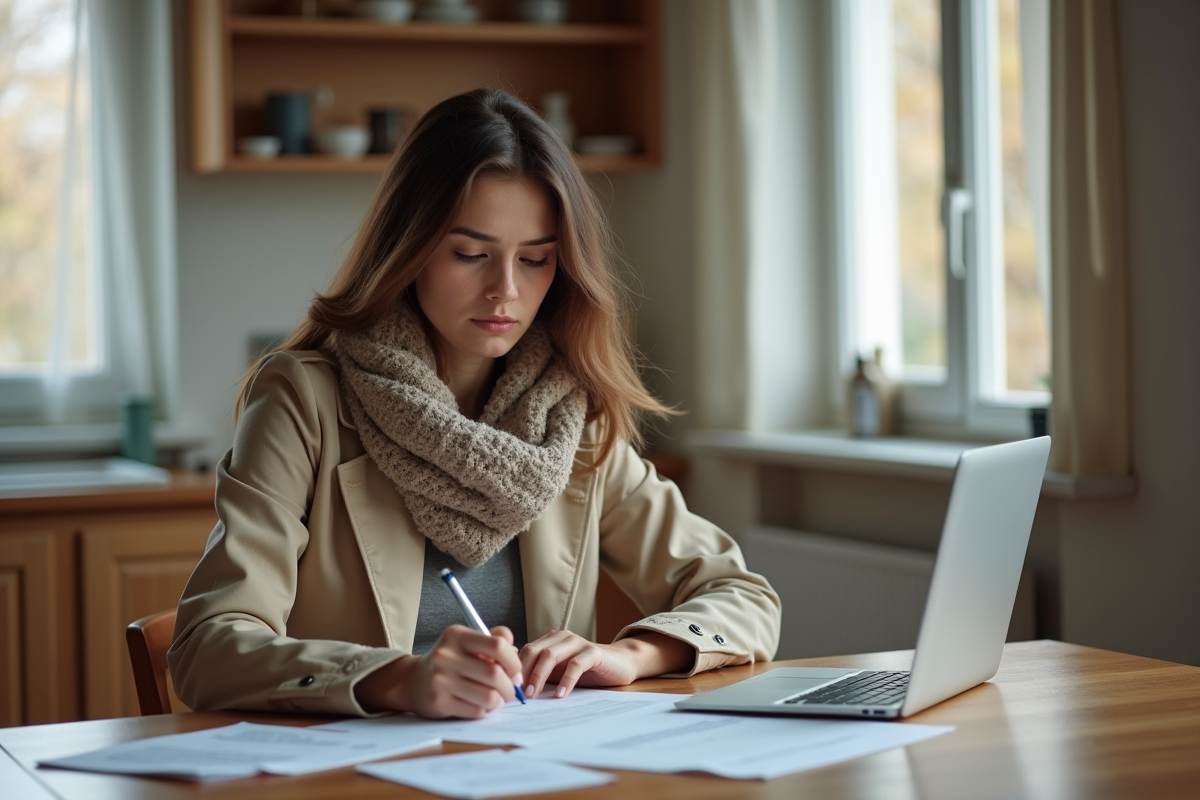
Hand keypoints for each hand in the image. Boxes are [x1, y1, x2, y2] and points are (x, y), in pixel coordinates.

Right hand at [354, 625, 523, 718]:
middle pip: (495, 674)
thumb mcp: (467, 642)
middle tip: (510, 691)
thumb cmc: (450, 661)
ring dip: (499, 701)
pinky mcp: (438, 702)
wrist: (413, 681)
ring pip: (488, 696)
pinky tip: (478, 705)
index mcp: (457, 635)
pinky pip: (476, 711)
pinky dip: (484, 710)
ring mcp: (440, 680)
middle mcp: (446, 655)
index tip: (515, 672)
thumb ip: (494, 640)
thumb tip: (516, 652)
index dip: (514, 662)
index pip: (498, 645)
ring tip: (495, 699)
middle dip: (510, 687)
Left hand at [518, 630, 693, 698]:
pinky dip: (566, 680)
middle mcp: (562, 637)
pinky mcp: (593, 652)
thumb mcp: (559, 672)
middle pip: (534, 650)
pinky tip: (560, 695)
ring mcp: (578, 642)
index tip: (506, 688)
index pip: (525, 650)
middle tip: (517, 692)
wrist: (620, 665)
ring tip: (533, 694)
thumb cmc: (586, 671)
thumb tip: (512, 686)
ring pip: (551, 655)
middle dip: (522, 672)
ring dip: (539, 675)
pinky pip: (575, 664)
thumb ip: (540, 673)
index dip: (514, 668)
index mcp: (550, 640)